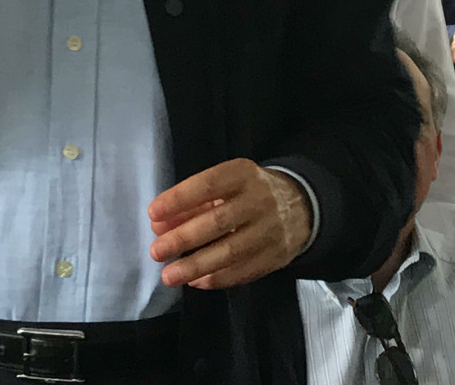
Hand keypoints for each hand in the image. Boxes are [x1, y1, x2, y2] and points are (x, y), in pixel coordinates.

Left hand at [148, 160, 311, 289]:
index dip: (179, 199)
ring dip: (196, 265)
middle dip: (184, 238)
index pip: (208, 184)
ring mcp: (271, 231)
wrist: (301, 206)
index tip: (153, 214)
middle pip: (219, 222)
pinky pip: (243, 271)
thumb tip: (159, 224)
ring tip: (169, 275)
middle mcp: (260, 201)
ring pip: (231, 252)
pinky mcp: (277, 257)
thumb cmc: (248, 193)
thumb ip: (192, 203)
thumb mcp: (224, 186)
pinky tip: (194, 281)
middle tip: (157, 251)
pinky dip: (216, 278)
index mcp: (243, 174)